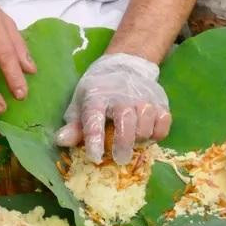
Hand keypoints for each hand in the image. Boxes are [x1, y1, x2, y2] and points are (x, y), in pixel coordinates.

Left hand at [54, 53, 170, 164]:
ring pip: (146, 126)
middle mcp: (121, 95)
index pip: (94, 117)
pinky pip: (163, 124)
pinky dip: (157, 133)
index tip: (95, 157)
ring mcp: (144, 97)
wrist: (125, 66)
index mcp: (96, 96)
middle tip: (120, 159)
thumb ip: (74, 126)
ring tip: (132, 140)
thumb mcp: (81, 103)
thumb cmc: (99, 92)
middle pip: (126, 121)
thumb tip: (61, 141)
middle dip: (123, 143)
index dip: (94, 138)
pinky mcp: (161, 101)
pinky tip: (147, 132)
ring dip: (139, 139)